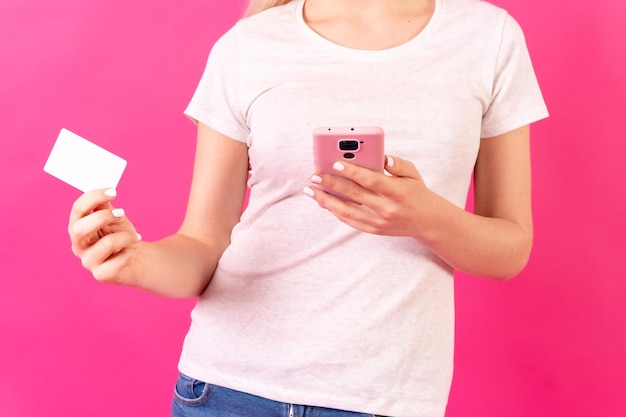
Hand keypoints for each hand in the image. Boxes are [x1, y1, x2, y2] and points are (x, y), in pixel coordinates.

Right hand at [68, 188, 141, 283]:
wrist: (137, 259)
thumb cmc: (122, 236)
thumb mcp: (114, 218)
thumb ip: (105, 205)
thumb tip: (102, 191)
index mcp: (78, 227)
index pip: (77, 209)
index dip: (93, 197)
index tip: (113, 191)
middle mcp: (78, 245)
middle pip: (80, 228)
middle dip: (103, 217)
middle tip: (122, 213)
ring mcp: (88, 262)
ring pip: (107, 243)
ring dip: (125, 236)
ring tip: (133, 237)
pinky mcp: (101, 275)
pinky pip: (118, 260)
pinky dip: (129, 252)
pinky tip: (130, 253)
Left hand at [304, 155, 433, 237]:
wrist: (427, 222)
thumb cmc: (416, 192)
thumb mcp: (412, 173)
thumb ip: (396, 163)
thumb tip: (380, 157)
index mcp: (397, 191)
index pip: (371, 180)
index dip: (352, 171)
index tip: (336, 162)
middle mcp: (386, 208)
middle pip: (354, 195)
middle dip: (331, 184)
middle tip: (314, 175)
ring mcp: (378, 221)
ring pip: (347, 211)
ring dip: (326, 200)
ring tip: (310, 189)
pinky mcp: (373, 230)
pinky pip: (350, 220)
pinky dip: (335, 211)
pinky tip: (323, 201)